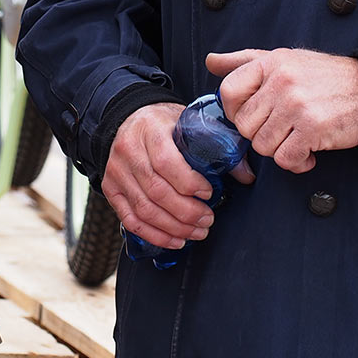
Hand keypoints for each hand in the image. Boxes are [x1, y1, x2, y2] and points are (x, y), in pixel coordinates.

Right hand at [101, 103, 214, 250]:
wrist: (127, 118)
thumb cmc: (163, 123)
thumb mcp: (188, 123)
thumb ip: (217, 145)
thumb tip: (246, 175)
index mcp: (150, 129)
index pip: (166, 161)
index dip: (189, 182)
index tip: (209, 192)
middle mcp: (129, 151)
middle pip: (156, 191)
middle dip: (186, 212)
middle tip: (208, 220)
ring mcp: (117, 172)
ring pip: (144, 209)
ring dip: (173, 227)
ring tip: (196, 232)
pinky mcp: (111, 190)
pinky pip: (130, 220)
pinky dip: (154, 235)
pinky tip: (174, 239)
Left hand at [206, 48, 357, 173]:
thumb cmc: (324, 77)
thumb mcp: (284, 59)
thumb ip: (245, 61)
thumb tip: (211, 62)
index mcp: (270, 62)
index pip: (228, 91)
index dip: (235, 110)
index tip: (252, 114)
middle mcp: (281, 81)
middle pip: (244, 124)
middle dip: (259, 133)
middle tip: (281, 129)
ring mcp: (296, 105)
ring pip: (262, 145)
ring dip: (278, 149)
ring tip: (296, 139)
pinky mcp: (313, 129)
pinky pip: (285, 159)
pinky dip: (296, 162)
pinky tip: (308, 153)